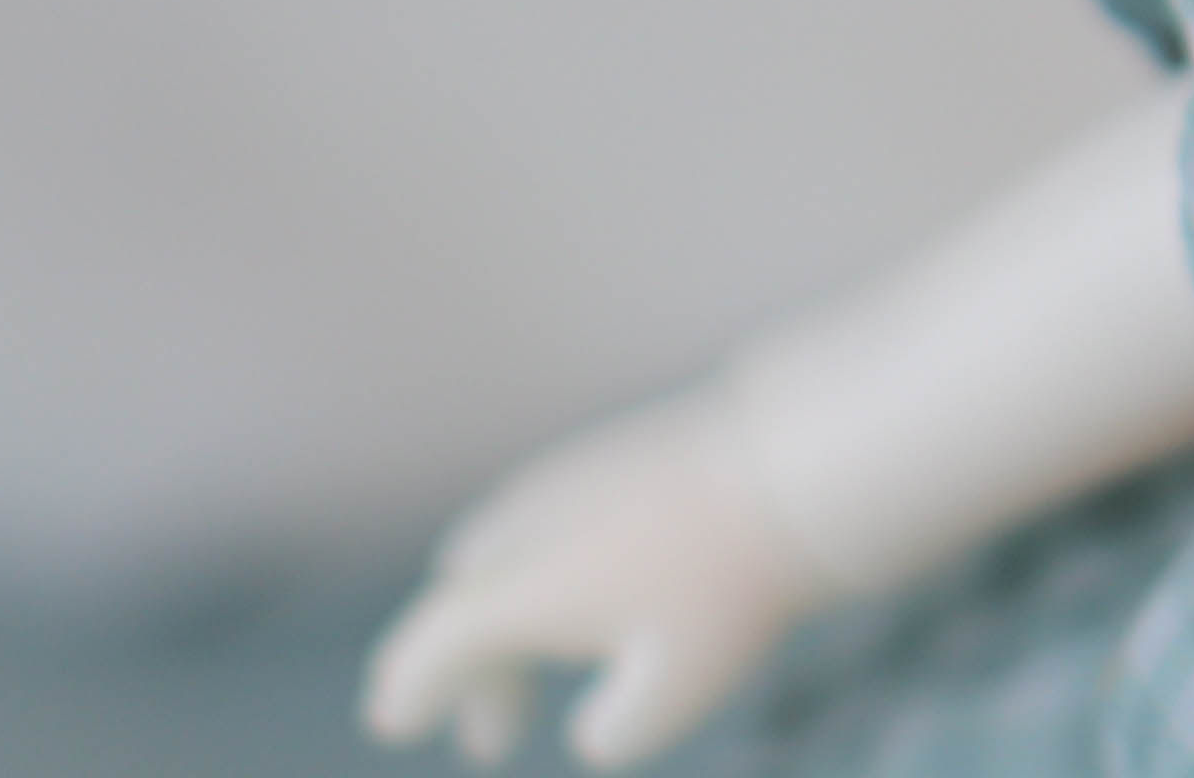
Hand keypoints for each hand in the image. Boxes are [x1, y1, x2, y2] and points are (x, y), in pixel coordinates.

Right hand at [362, 380, 838, 768]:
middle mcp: (526, 528)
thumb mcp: (672, 690)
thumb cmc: (729, 584)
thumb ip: (615, 731)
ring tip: (522, 678)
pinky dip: (537, 573)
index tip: (397, 722)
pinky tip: (580, 604)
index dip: (412, 689)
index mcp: (520, 591)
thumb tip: (596, 729)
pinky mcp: (612, 454)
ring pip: (502, 557)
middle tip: (493, 739)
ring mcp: (568, 480)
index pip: (437, 646)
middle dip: (464, 674)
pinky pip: (543, 522)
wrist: (795, 465)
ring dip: (501, 622)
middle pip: (465, 605)